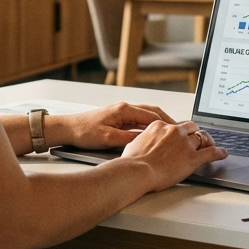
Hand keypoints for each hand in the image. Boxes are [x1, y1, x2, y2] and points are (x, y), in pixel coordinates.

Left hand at [51, 102, 176, 150]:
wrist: (68, 128)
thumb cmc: (84, 131)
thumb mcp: (108, 139)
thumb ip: (128, 139)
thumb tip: (146, 140)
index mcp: (124, 110)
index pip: (152, 116)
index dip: (167, 124)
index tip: (178, 131)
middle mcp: (124, 108)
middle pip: (152, 112)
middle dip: (167, 121)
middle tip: (179, 130)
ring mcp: (121, 111)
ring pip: (146, 115)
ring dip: (158, 122)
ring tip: (170, 132)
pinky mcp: (117, 117)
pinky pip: (138, 119)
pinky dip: (149, 124)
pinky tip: (152, 133)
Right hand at [119, 120, 227, 191]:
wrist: (137, 170)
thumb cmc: (132, 161)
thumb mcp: (134, 143)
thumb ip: (144, 141)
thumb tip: (142, 144)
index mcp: (160, 126)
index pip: (176, 125)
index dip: (180, 132)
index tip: (181, 136)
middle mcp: (175, 131)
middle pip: (191, 128)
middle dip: (195, 134)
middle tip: (198, 140)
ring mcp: (185, 143)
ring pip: (202, 137)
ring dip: (207, 141)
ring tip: (211, 145)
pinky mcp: (193, 157)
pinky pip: (211, 152)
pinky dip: (219, 152)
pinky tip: (223, 153)